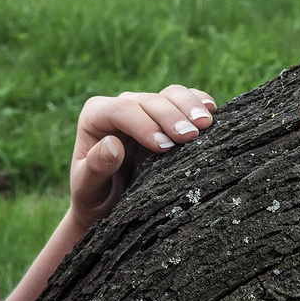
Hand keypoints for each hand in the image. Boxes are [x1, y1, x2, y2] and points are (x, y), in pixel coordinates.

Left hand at [68, 85, 216, 229]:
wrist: (109, 205)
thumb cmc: (94, 196)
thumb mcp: (87, 188)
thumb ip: (95, 167)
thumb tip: (113, 144)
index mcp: (95, 117)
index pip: (121, 110)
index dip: (144, 124)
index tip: (164, 146)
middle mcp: (121, 107)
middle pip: (149, 100)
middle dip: (170, 116)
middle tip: (190, 137)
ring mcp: (146, 109)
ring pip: (170, 94)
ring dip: (189, 106)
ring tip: (205, 124)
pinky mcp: (166, 117)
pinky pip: (184, 101)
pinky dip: (199, 102)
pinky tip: (212, 112)